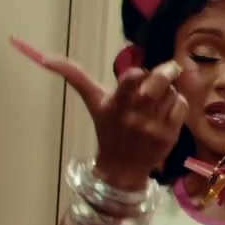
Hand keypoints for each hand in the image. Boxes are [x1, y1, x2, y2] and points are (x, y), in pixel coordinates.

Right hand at [12, 37, 184, 188]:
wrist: (122, 167)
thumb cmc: (108, 128)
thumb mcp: (92, 102)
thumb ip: (74, 76)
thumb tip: (44, 56)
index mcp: (115, 105)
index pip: (131, 79)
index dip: (138, 73)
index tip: (138, 75)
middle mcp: (134, 116)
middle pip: (157, 84)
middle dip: (165, 73)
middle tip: (170, 69)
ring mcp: (153, 127)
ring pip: (171, 93)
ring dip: (170, 89)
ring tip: (159, 96)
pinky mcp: (169, 135)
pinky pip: (181, 107)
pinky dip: (178, 103)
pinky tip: (167, 109)